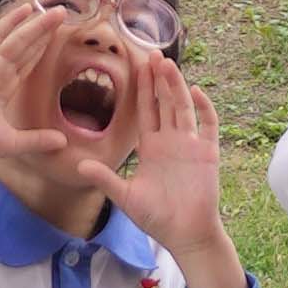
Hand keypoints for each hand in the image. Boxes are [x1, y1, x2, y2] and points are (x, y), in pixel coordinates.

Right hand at [0, 0, 81, 181]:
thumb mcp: (11, 142)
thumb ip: (37, 140)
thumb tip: (63, 142)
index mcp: (3, 89)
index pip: (27, 64)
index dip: (42, 50)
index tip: (58, 37)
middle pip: (27, 48)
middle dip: (45, 32)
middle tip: (63, 14)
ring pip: (19, 39)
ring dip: (38, 24)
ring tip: (58, 10)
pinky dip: (10, 20)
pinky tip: (26, 8)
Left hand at [99, 49, 241, 287]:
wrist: (185, 235)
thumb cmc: (156, 218)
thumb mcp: (125, 197)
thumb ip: (106, 179)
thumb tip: (79, 166)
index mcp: (150, 147)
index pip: (145, 110)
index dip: (141, 89)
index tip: (136, 66)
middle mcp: (170, 140)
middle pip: (164, 102)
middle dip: (158, 79)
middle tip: (151, 52)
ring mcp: (190, 144)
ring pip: (182, 107)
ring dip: (176, 86)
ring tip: (168, 64)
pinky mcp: (207, 153)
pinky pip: (207, 125)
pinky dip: (204, 107)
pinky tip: (195, 91)